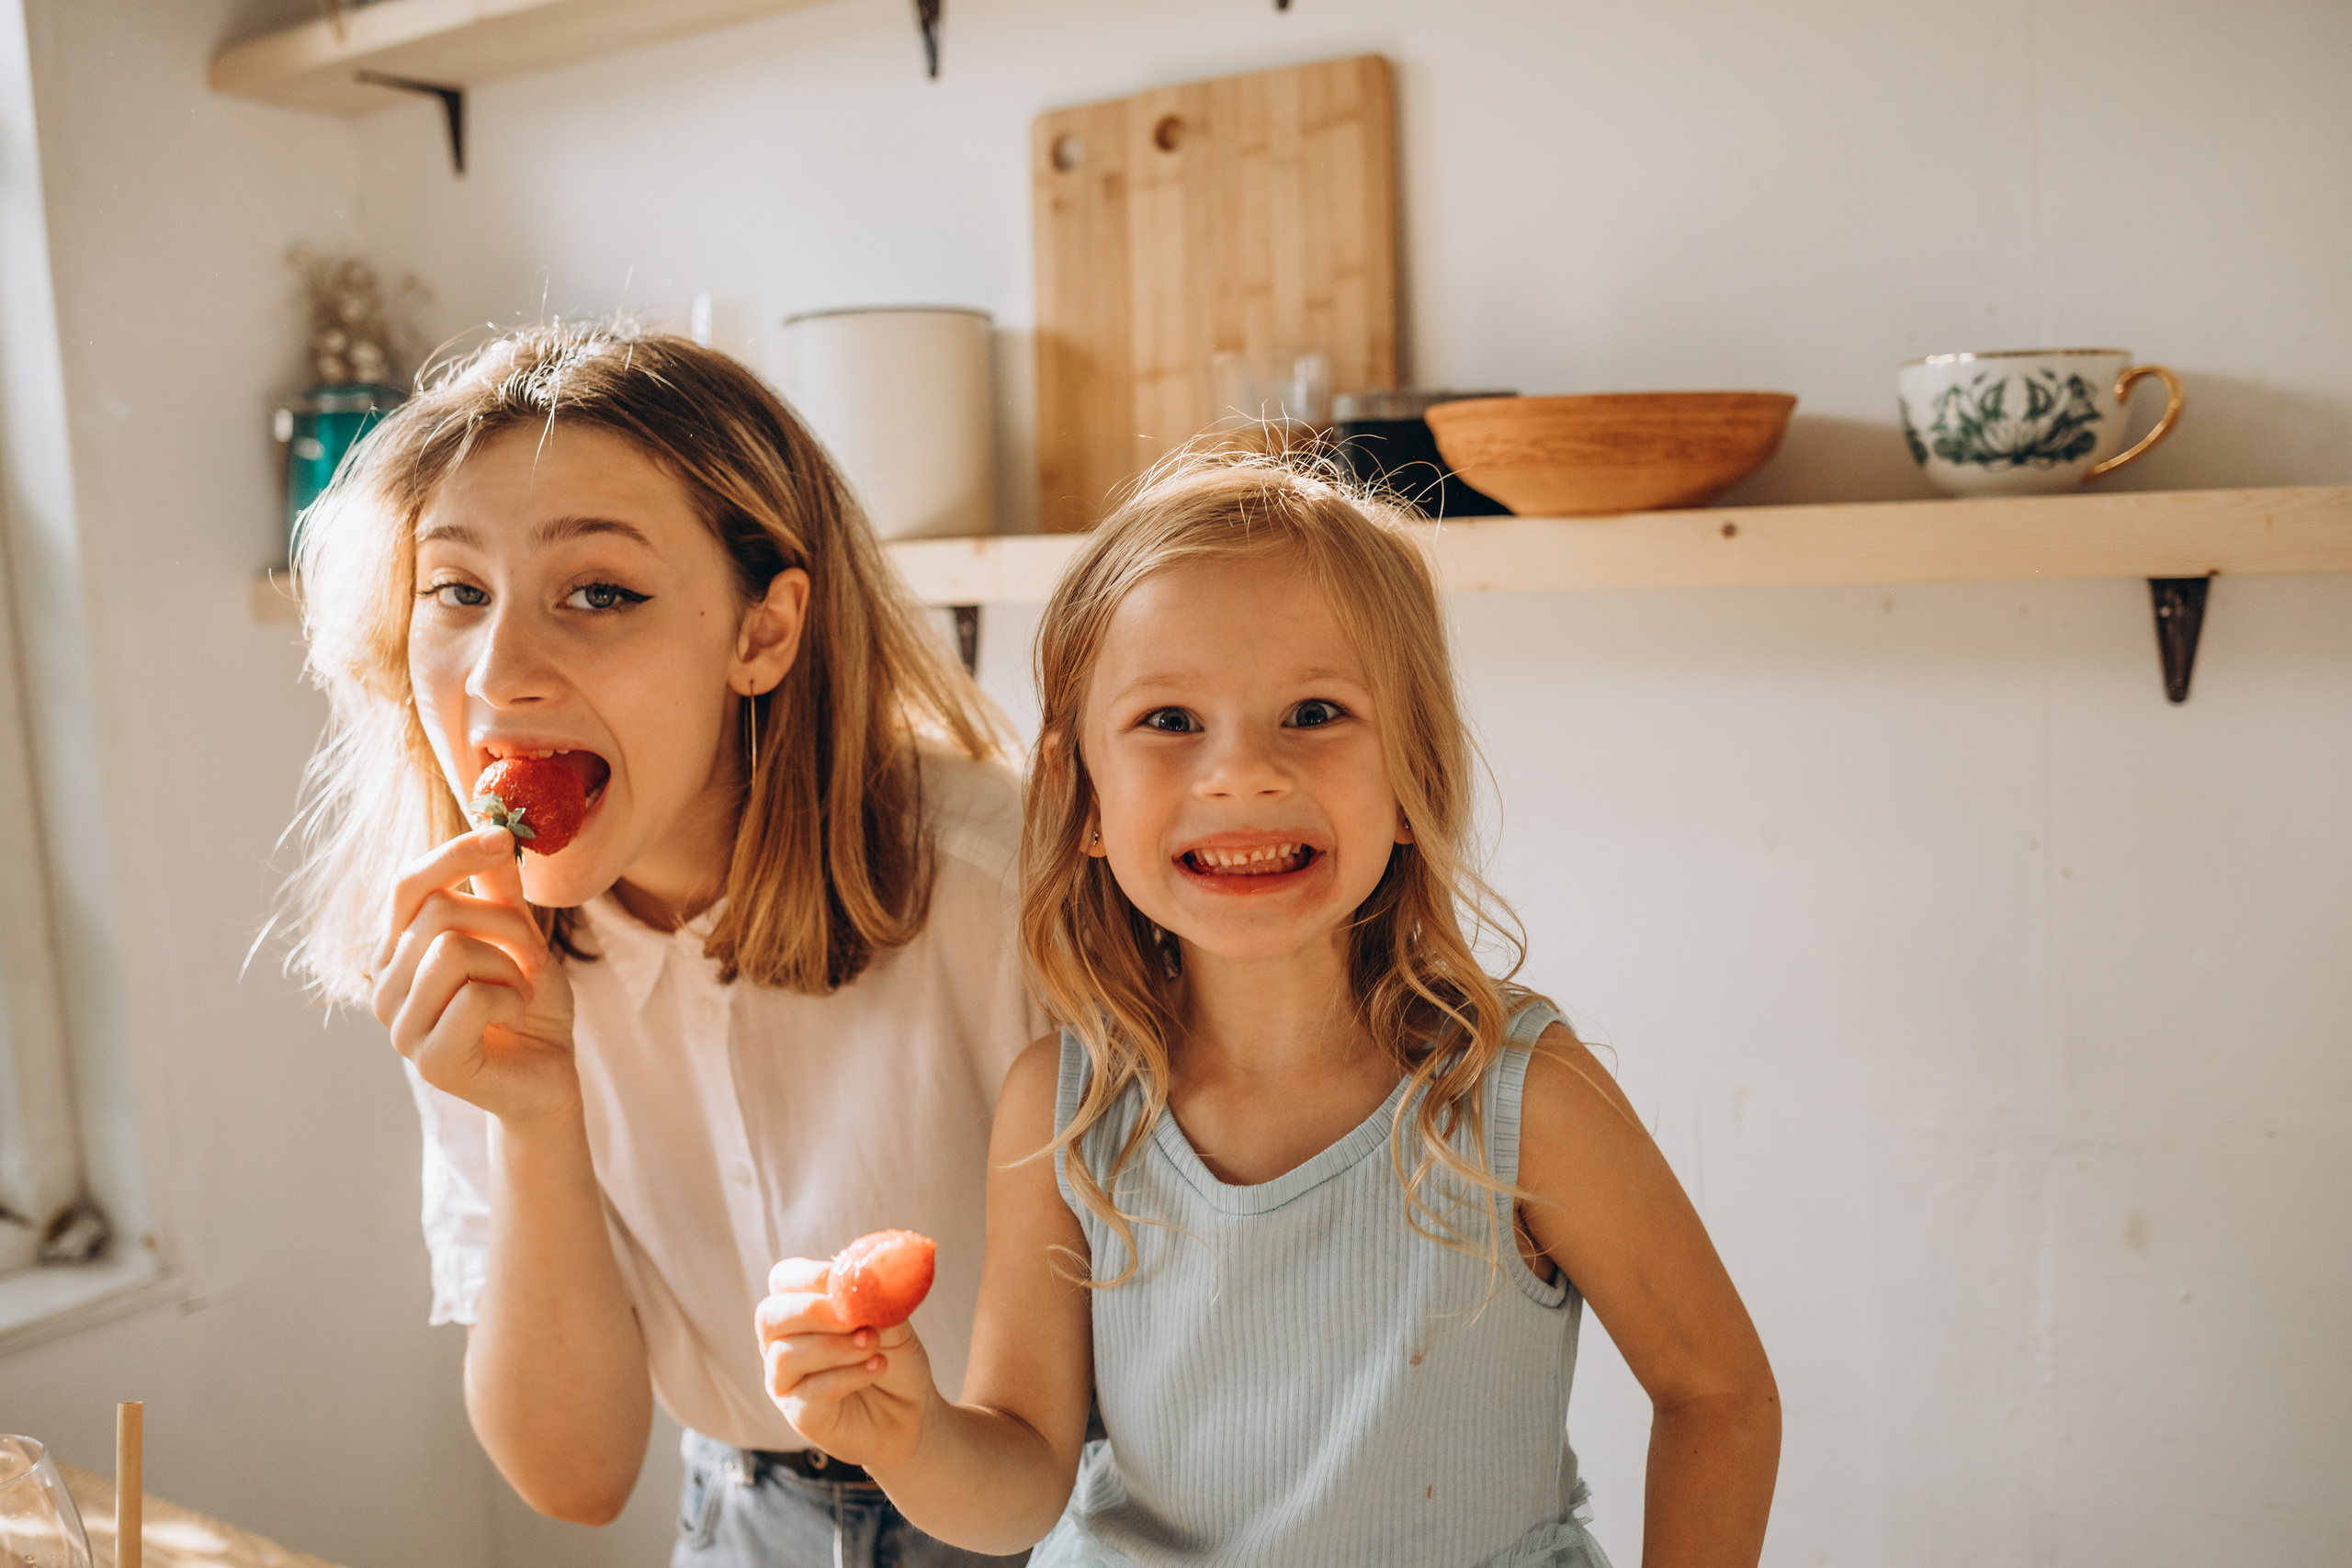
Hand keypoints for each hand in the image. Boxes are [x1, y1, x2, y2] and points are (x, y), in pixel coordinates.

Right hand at [372, 826, 578, 1125]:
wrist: (547, 1075)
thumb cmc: (528, 1006)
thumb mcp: (518, 938)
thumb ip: (500, 891)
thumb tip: (495, 824)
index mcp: (398, 951)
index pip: (406, 885)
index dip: (453, 855)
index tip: (502, 837)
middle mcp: (386, 986)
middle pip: (438, 914)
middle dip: (505, 926)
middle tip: (530, 957)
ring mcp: (400, 1028)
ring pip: (453, 951)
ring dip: (509, 967)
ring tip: (517, 993)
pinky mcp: (429, 1061)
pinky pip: (474, 997)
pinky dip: (512, 1000)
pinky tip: (513, 1020)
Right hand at [757, 1257, 936, 1469]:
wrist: (912, 1412)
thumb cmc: (896, 1358)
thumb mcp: (894, 1321)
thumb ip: (875, 1300)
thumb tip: (863, 1279)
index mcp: (801, 1307)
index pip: (784, 1280)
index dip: (809, 1276)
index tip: (844, 1280)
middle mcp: (783, 1341)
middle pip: (770, 1316)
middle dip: (813, 1311)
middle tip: (854, 1317)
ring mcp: (786, 1379)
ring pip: (785, 1355)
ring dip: (833, 1346)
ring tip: (872, 1345)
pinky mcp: (799, 1413)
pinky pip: (809, 1391)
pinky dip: (846, 1376)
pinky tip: (876, 1368)